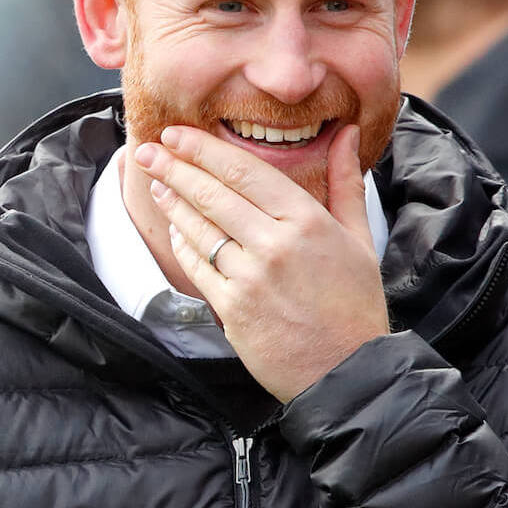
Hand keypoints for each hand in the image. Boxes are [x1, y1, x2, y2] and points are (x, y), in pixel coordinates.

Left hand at [135, 123, 389, 401]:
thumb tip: (347, 134)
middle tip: (148, 148)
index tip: (179, 134)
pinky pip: (197, 266)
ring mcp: (250, 277)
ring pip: (199, 228)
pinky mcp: (232, 308)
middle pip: (213, 194)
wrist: (347, 373)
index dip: (205, 150)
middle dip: (175, 166)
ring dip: (172, 201)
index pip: (244, 171)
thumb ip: (346, 181)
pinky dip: (182, 243)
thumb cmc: (355, 304)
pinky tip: (175, 228)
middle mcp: (275, 244)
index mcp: (307, 220)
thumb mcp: (359, 237)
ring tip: (156, 181)